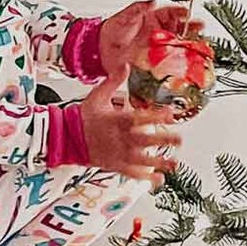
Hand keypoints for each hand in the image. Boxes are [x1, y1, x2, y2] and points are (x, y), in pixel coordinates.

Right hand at [81, 67, 181, 184]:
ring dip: (159, 162)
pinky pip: (132, 173)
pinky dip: (145, 178)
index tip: (172, 114)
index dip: (157, 116)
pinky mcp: (115, 166)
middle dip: (164, 140)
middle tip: (179, 140)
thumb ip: (113, 81)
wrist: (67, 138)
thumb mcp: (98, 96)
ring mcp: (119, 154)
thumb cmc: (84, 116)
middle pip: (145, 140)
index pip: (141, 117)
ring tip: (174, 163)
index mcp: (118, 120)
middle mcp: (121, 138)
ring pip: (142, 159)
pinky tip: (159, 180)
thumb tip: (126, 65)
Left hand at [97, 0, 190, 78]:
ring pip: (178, 42)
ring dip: (188, 42)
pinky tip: (185, 59)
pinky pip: (169, 58)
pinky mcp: (154, 59)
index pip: (171, 12)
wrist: (101, 50)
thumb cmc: (112, 31)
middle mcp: (158, 32)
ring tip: (197, 42)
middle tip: (200, 26)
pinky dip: (178, 59)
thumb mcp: (124, 16)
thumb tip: (152, 1)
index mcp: (153, 18)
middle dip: (191, 26)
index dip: (181, 12)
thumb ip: (138, 8)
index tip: (187, 12)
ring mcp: (158, 46)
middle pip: (180, 27)